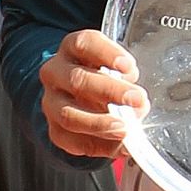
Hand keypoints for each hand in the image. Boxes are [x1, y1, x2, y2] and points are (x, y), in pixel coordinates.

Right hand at [40, 29, 146, 158]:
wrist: (76, 97)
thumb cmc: (102, 76)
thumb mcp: (114, 67)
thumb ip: (126, 79)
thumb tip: (140, 104)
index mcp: (71, 48)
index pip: (83, 43)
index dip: (107, 53)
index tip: (129, 67)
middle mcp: (55, 72)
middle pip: (77, 80)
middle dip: (110, 91)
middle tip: (137, 99)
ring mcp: (51, 102)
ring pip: (68, 114)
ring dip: (100, 123)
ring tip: (125, 129)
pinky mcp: (54, 130)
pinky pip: (71, 141)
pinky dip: (98, 146)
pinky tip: (119, 147)